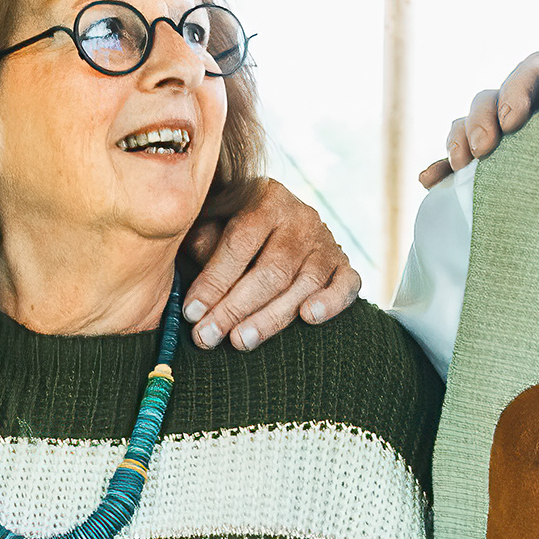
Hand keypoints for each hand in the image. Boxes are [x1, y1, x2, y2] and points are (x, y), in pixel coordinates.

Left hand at [178, 180, 360, 347]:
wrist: (280, 222)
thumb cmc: (234, 228)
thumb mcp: (213, 223)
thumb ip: (204, 242)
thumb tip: (197, 274)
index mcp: (266, 197)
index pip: (240, 242)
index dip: (215, 281)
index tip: (192, 313)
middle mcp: (301, 217)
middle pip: (272, 270)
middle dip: (236, 308)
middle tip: (208, 337)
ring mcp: (326, 241)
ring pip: (305, 284)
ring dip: (271, 318)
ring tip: (240, 341)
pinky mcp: (344, 264)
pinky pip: (346, 285)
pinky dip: (331, 302)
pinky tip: (309, 318)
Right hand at [413, 50, 538, 189]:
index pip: (531, 69)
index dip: (518, 88)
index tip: (515, 119)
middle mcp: (528, 99)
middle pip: (492, 97)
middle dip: (483, 120)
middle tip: (487, 148)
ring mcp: (510, 130)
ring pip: (472, 124)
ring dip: (460, 140)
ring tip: (462, 165)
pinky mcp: (501, 159)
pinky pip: (465, 159)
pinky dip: (444, 168)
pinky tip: (429, 181)